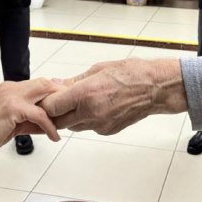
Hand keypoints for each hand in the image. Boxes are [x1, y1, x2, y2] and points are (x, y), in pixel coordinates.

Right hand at [0, 78, 61, 161]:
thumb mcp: (9, 124)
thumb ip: (26, 120)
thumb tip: (46, 124)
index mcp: (9, 89)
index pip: (38, 84)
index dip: (54, 93)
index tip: (66, 105)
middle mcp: (11, 88)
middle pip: (45, 83)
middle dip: (61, 95)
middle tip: (73, 111)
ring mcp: (11, 96)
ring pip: (45, 92)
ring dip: (59, 108)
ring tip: (66, 123)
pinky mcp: (12, 109)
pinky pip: (39, 114)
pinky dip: (50, 126)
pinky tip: (54, 136)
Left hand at [40, 58, 187, 134]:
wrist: (155, 89)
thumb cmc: (131, 74)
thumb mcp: (98, 69)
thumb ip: (74, 81)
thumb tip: (56, 84)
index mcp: (85, 95)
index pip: (51, 107)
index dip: (46, 102)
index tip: (47, 96)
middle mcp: (91, 113)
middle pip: (58, 121)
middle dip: (55, 112)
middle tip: (58, 100)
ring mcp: (100, 125)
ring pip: (73, 126)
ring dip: (70, 116)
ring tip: (79, 101)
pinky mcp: (107, 131)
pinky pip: (88, 127)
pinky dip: (86, 118)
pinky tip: (96, 106)